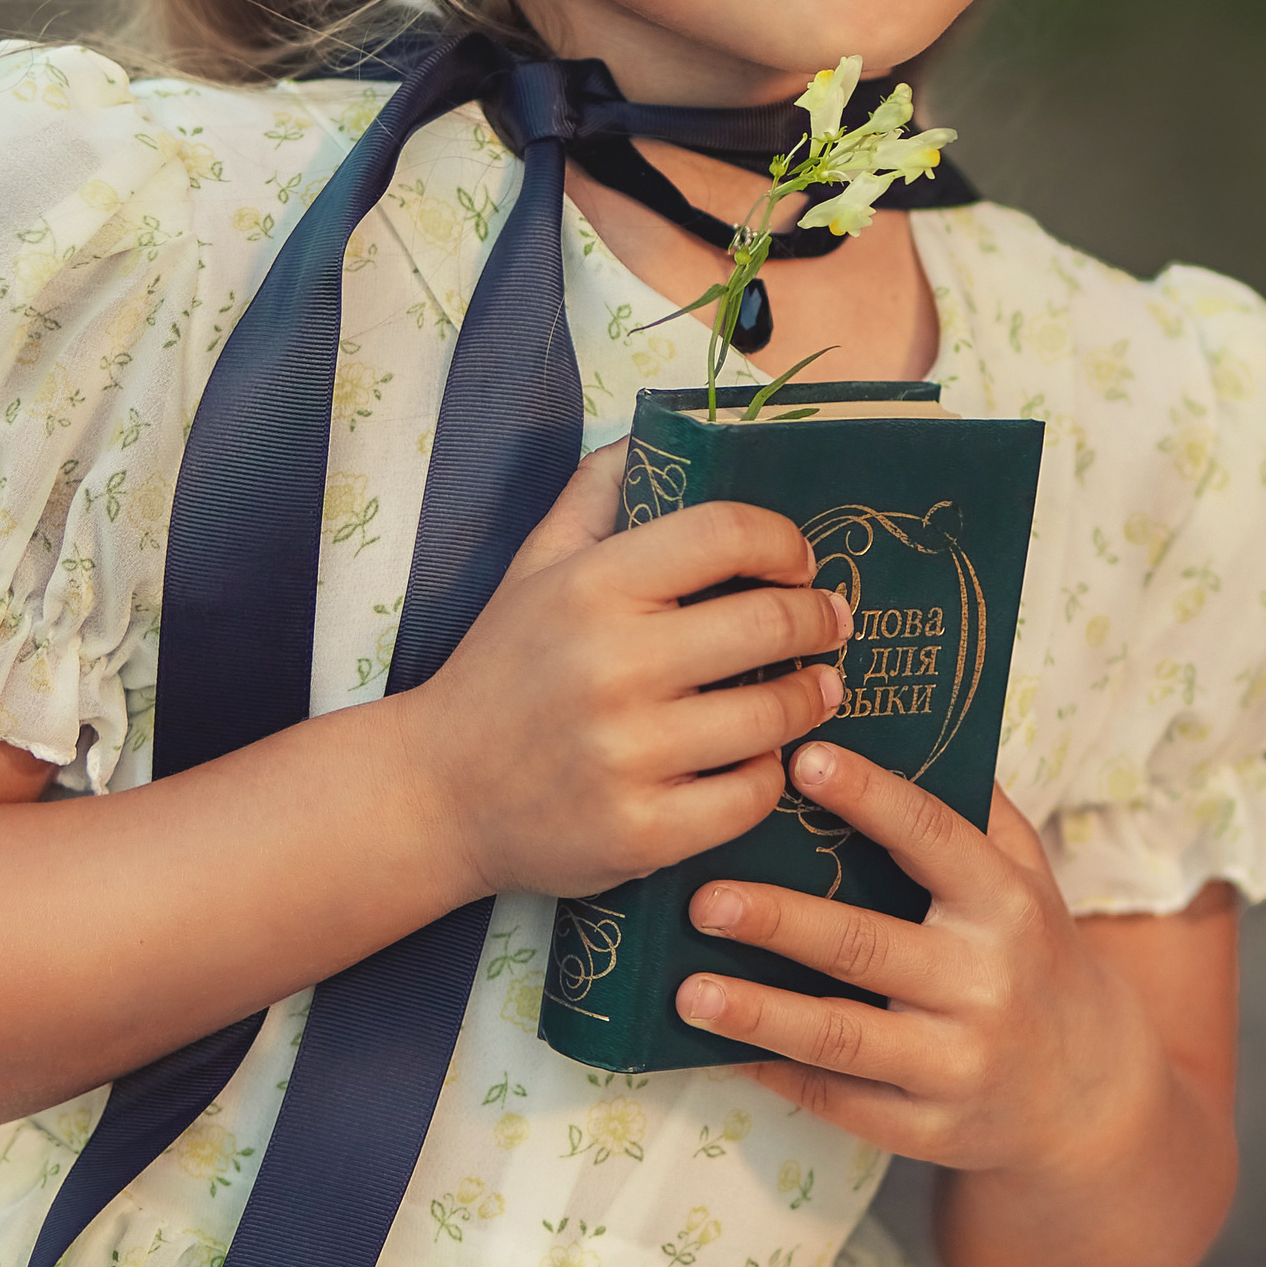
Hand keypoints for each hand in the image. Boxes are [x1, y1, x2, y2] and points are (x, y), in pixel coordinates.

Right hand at [399, 442, 851, 904]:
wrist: (434, 795)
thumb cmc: (500, 669)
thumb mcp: (534, 566)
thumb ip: (594, 492)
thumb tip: (652, 433)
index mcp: (592, 586)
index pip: (725, 532)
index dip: (782, 541)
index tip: (797, 561)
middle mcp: (611, 665)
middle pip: (769, 622)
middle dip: (819, 618)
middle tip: (832, 622)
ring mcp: (626, 754)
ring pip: (773, 714)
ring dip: (810, 697)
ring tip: (817, 689)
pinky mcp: (640, 832)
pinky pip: (752, 795)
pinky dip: (771, 774)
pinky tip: (763, 758)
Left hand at [672, 743, 1164, 1178]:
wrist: (1088, 1094)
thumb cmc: (1032, 952)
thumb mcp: (1026, 873)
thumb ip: (970, 806)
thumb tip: (891, 723)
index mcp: (1004, 904)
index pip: (932, 840)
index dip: (870, 798)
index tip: (802, 760)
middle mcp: (983, 983)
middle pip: (866, 946)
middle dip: (779, 920)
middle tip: (703, 897)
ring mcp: (955, 1064)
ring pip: (841, 1036)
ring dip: (758, 1012)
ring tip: (687, 992)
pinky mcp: (926, 1129)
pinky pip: (837, 1099)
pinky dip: (774, 1071)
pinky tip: (716, 1048)